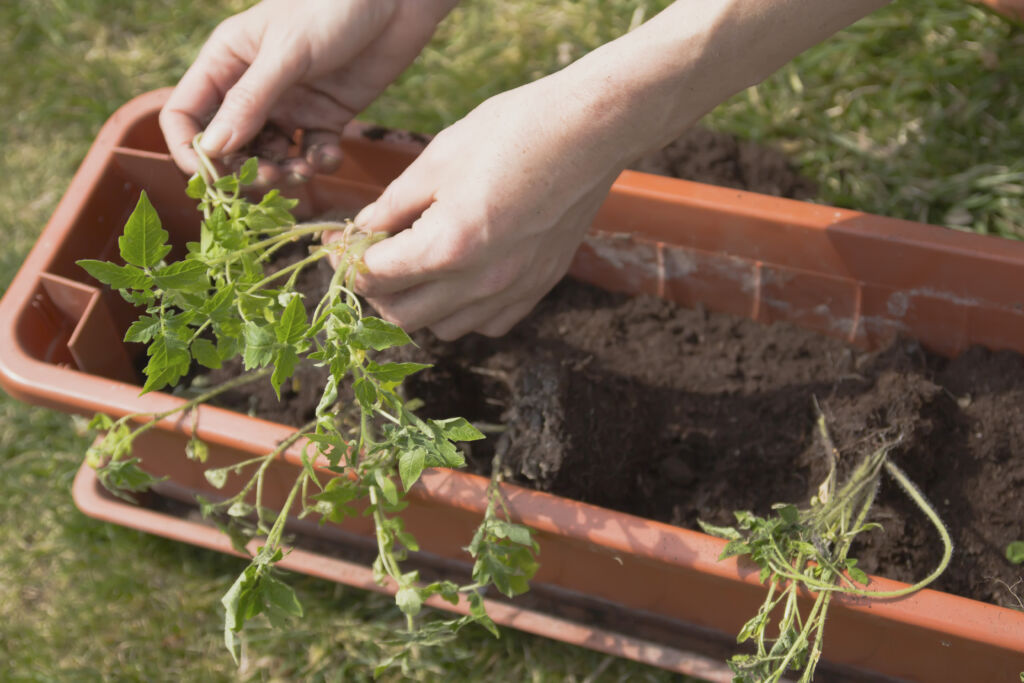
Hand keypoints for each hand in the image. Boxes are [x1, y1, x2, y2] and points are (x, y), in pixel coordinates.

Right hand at [160, 0, 454, 184]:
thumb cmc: (333, 7)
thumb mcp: (287, 53)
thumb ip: (250, 102)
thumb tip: (212, 150)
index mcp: (226, 61)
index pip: (186, 114)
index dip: (190, 149)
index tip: (211, 175)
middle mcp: (252, 87)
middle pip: (229, 145)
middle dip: (244, 169)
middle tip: (269, 179)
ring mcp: (290, 105)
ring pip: (271, 156)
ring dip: (283, 172)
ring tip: (303, 171)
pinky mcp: (327, 117)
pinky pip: (312, 153)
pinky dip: (319, 162)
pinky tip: (330, 156)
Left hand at [342, 75, 628, 339]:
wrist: (588, 130)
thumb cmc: (512, 131)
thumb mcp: (437, 159)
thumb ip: (392, 204)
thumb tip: (360, 231)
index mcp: (447, 245)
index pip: (374, 277)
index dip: (346, 260)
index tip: (338, 243)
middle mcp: (480, 282)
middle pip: (402, 315)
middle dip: (375, 290)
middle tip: (370, 258)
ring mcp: (513, 290)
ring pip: (444, 329)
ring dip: (419, 305)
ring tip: (418, 267)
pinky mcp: (538, 287)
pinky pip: (488, 324)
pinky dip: (465, 312)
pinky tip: (463, 277)